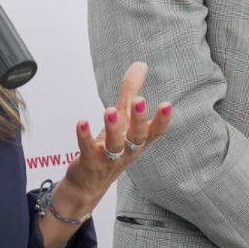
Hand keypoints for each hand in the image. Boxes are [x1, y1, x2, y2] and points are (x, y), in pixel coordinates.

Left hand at [39, 62, 171, 247]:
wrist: (88, 183)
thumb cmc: (110, 147)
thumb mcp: (123, 119)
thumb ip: (130, 91)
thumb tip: (141, 64)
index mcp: (137, 140)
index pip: (155, 131)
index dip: (162, 119)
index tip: (167, 103)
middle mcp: (127, 150)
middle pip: (137, 136)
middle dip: (139, 119)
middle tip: (140, 100)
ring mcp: (108, 158)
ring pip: (114, 145)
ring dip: (113, 128)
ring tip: (109, 111)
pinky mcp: (89, 163)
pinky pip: (87, 149)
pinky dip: (84, 136)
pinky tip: (81, 121)